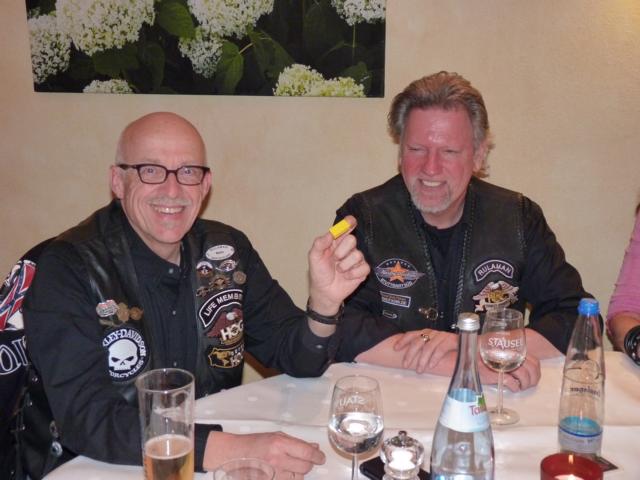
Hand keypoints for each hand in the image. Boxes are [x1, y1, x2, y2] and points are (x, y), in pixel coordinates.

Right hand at [204, 431, 324, 478]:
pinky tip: (285, 471)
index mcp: (280, 444)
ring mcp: (273, 474)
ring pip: (298, 478)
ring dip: (299, 472)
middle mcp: (277, 460)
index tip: (321, 457)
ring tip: (291, 465)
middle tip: (307, 460)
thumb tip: (314, 448)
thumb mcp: (277, 436)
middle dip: (309, 464)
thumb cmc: (256, 443)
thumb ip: (296, 442)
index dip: (318, 456)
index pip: (307, 453)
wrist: (235, 454)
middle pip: (305, 467)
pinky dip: (290, 478)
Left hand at [307, 216, 369, 314]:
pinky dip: (353, 273)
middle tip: (335, 259)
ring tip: (339, 270)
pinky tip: (346, 276)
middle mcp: (347, 248)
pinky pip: (364, 267)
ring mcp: (356, 259)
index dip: (349, 223)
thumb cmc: (319, 273)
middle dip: (342, 250)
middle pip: (352, 240)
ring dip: (345, 265)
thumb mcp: (314, 257)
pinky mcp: (362, 271)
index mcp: (336, 242)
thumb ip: (320, 243)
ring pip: (358, 255)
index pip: (345, 228)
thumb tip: (330, 233)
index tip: (351, 221)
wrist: (325, 292)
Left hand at [393, 329, 458, 372]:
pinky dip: (435, 357)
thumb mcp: (436, 351)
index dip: (403, 340)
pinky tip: (432, 365)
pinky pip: (441, 348)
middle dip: (410, 353)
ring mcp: (443, 336)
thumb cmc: (454, 351)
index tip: (395, 348)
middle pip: (418, 341)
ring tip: (419, 370)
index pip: (412, 334)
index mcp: (429, 334)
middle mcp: (435, 333)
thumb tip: (412, 362)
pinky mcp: (453, 341)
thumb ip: (426, 353)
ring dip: (422, 359)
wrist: (474, 347)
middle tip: (406, 365)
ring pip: (428, 346)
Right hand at [477, 355, 540, 391]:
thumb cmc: (479, 355)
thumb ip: (508, 355)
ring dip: (524, 384)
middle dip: (532, 379)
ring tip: (519, 386)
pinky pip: (512, 382)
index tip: (533, 376)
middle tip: (527, 384)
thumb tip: (521, 363)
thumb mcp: (496, 351)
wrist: (464, 358)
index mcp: (511, 349)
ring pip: (523, 374)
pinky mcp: (497, 374)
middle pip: (531, 368)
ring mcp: (503, 364)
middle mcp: (509, 355)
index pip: (533, 360)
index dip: (536, 371)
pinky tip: (512, 388)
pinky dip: (514, 387)